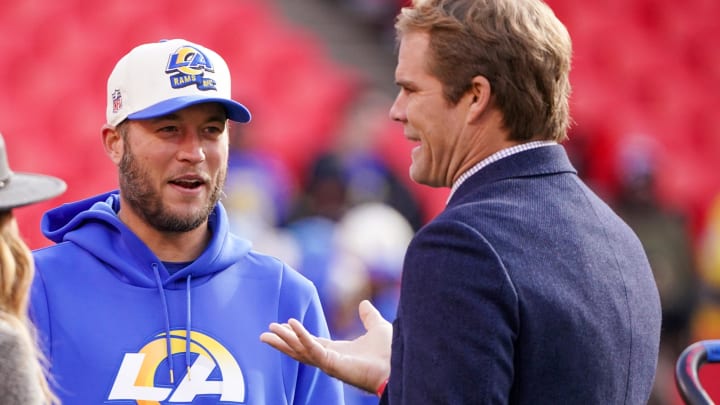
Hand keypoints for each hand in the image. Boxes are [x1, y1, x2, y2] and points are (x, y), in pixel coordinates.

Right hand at [260, 299, 391, 393]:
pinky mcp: (331, 364)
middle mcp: (330, 359)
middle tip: (264, 334)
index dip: (296, 334)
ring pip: (300, 351)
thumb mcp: (377, 327)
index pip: (310, 343)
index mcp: (338, 351)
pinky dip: (300, 336)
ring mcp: (329, 363)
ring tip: (268, 332)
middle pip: (299, 350)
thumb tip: (364, 303)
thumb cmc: (390, 352)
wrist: (398, 364)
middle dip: (282, 342)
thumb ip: (368, 317)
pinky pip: (311, 349)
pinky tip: (290, 325)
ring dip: (284, 340)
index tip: (283, 325)